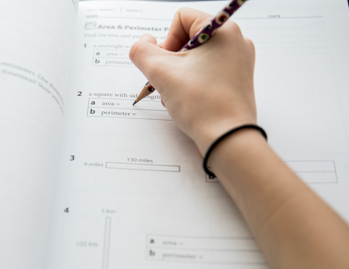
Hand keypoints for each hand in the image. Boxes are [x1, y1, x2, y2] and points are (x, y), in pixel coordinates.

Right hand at [129, 7, 256, 154]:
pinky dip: (193, 82)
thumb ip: (141, 50)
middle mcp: (235, 40)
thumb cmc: (201, 104)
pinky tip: (190, 100)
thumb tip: (144, 42)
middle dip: (172, 60)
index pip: (181, 18)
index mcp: (222, 30)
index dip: (166, 41)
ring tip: (180, 94)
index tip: (168, 65)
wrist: (228, 138)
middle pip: (188, 37)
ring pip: (196, 56)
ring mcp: (238, 61)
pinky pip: (207, 71)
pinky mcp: (237, 79)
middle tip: (171, 82)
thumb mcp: (160, 73)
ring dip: (180, 73)